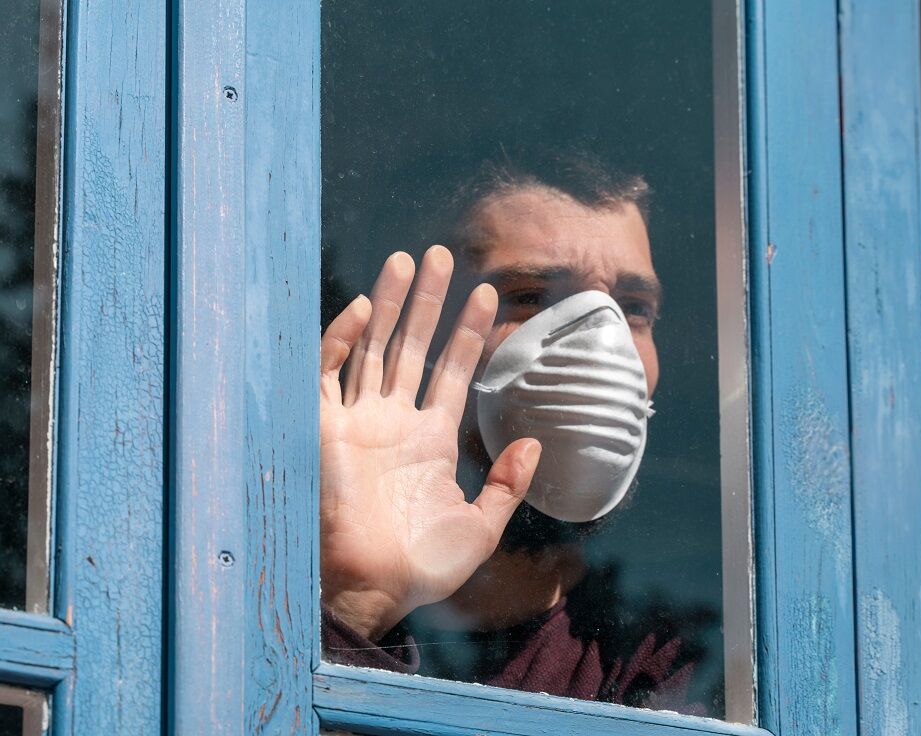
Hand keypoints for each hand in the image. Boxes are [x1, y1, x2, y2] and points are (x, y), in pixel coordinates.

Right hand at [319, 246, 540, 640]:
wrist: (370, 589)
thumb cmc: (422, 567)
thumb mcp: (480, 526)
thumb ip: (507, 483)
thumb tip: (535, 443)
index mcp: (429, 439)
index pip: (451, 371)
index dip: (468, 333)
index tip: (487, 294)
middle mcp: (393, 421)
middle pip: (412, 346)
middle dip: (426, 302)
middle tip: (441, 256)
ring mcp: (358, 420)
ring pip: (374, 347)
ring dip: (388, 303)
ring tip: (408, 260)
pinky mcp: (322, 427)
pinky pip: (328, 371)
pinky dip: (341, 338)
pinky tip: (363, 305)